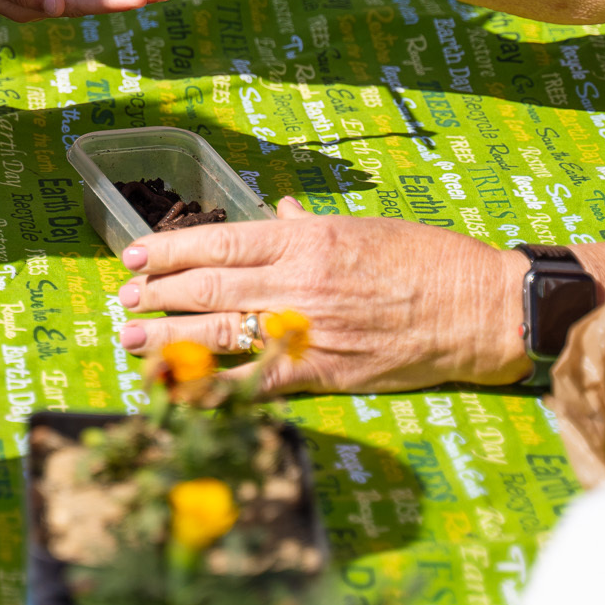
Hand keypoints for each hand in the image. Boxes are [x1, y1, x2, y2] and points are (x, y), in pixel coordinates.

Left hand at [113, 197, 530, 392]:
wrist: (479, 308)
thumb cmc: (427, 259)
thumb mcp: (363, 226)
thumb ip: (309, 226)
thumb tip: (274, 213)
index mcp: (305, 239)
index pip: (219, 241)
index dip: (169, 248)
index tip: (133, 255)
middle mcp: (297, 280)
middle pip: (208, 286)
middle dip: (158, 293)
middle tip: (124, 301)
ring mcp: (309, 328)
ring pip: (221, 331)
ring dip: (169, 337)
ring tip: (131, 341)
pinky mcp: (326, 372)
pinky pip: (258, 382)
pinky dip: (214, 388)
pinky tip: (180, 391)